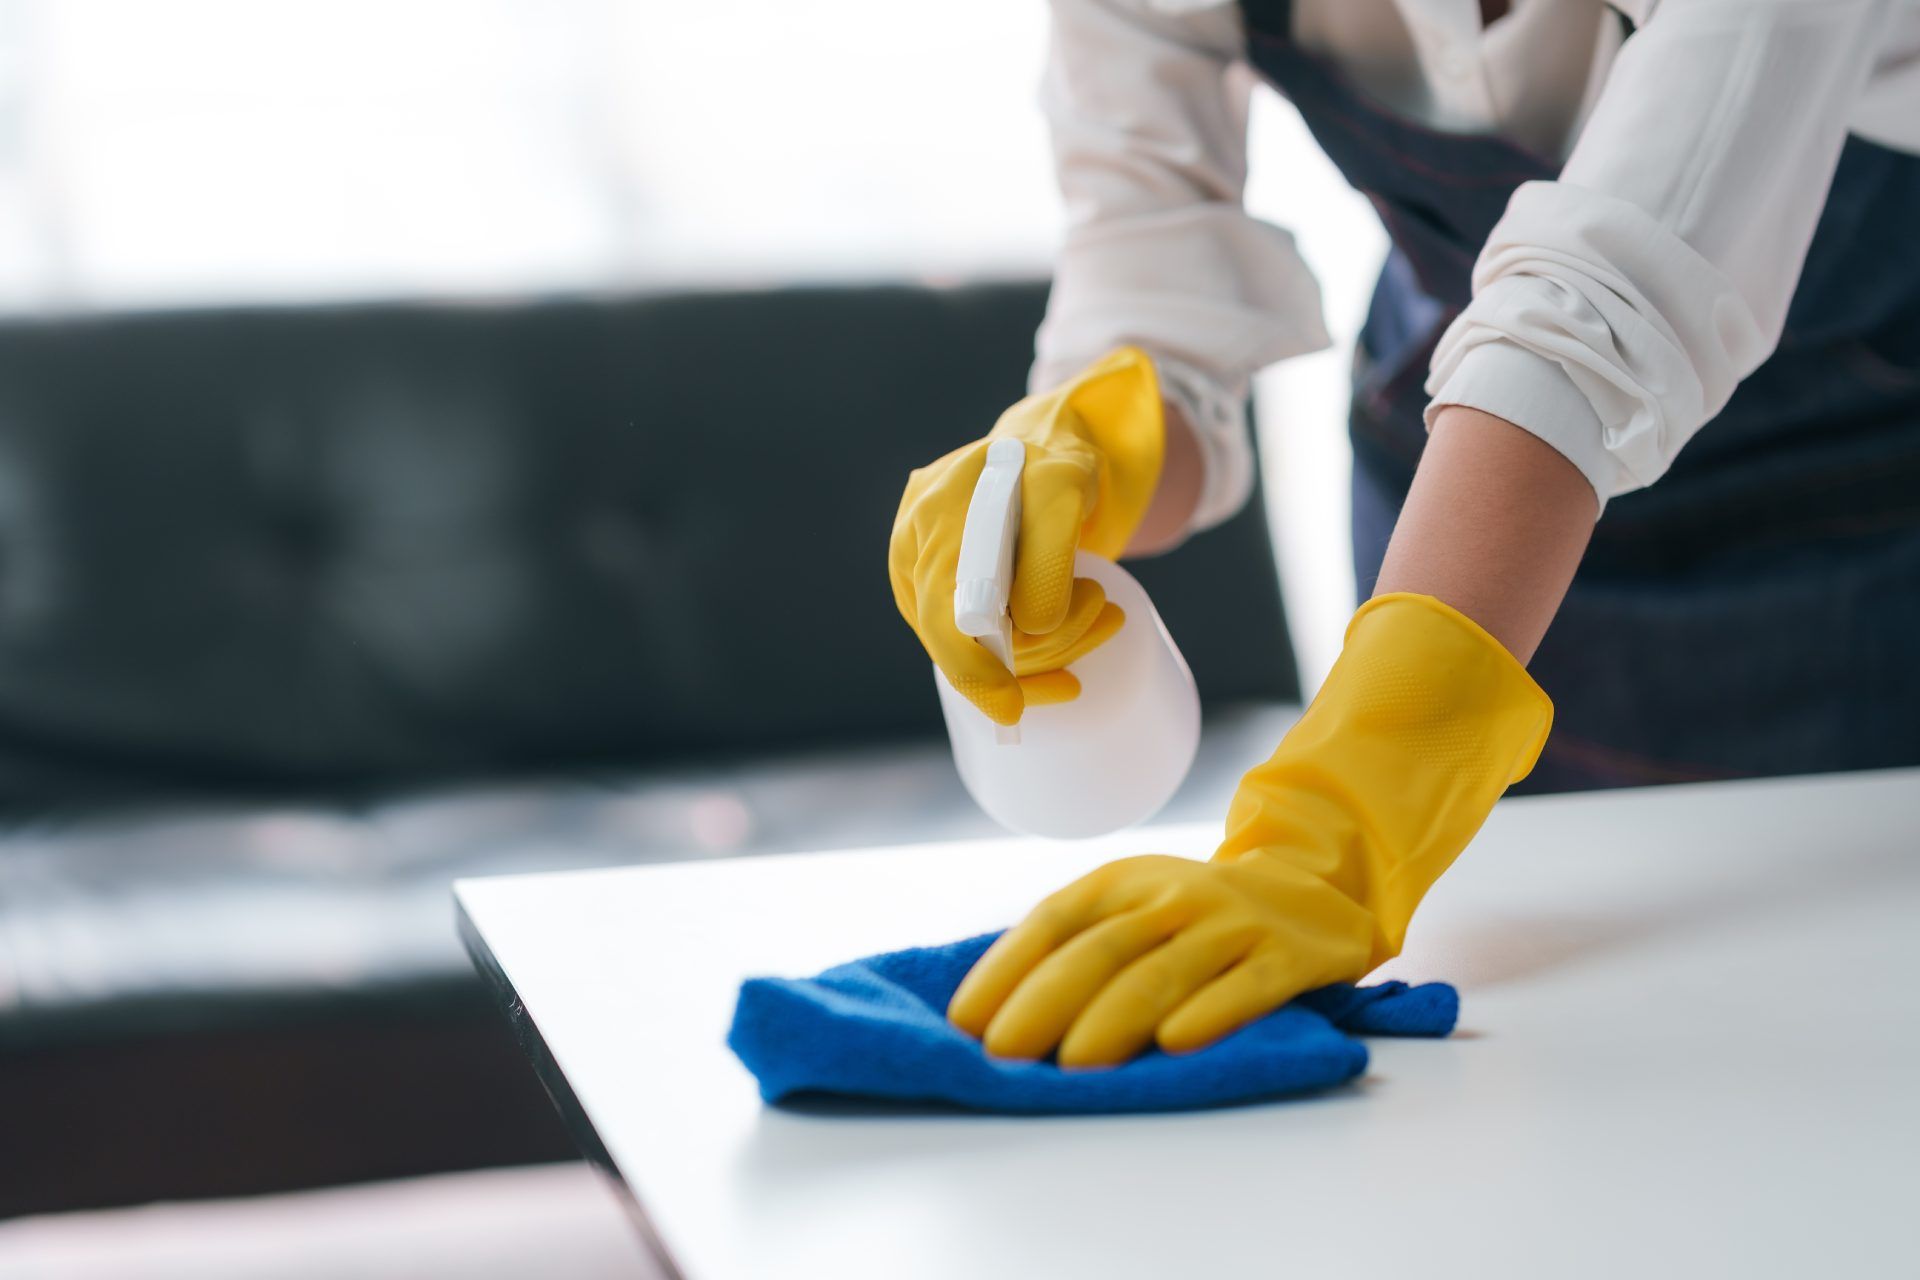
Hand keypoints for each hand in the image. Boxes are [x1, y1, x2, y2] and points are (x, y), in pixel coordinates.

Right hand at [888, 347, 1163, 724]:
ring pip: (980, 650)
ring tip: (1102, 607)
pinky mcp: (938, 599)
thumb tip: (1031, 627)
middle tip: (1107, 611)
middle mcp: (914, 550)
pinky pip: (982, 649)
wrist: (1038, 454)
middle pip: (965, 639)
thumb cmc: (1052, 463)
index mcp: (934, 517)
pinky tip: (1074, 649)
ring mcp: (920, 578)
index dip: (973, 668)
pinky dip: (1034, 657)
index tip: (1011, 709)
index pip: (942, 612)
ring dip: (1052, 647)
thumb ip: (1047, 553)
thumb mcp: (1064, 488)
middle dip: (1043, 647)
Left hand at [948, 593, 1554, 1066]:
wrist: (1311, 889)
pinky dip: (1212, 1013)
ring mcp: (1231, 924)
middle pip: (1102, 948)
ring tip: (1076, 1062)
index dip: (1007, 968)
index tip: (965, 1020)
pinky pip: (1247, 986)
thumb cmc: (1193, 919)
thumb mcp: (1132, 911)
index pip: (1053, 920)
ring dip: (1117, 1015)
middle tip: (1006, 1054)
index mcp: (1121, 883)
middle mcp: (1171, 896)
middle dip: (1046, 1002)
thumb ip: (1074, 951)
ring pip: (1166, 969)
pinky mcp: (1286, 958)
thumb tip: (985, 1016)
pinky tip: (1178, 1042)